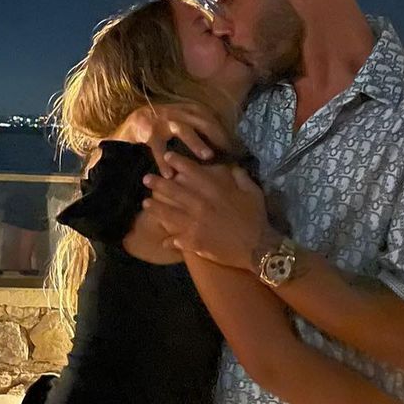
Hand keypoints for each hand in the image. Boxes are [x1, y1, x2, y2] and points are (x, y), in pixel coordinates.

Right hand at [113, 103, 229, 176]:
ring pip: (183, 129)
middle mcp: (177, 112)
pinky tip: (169, 174)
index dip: (223, 133)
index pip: (211, 119)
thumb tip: (223, 147)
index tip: (234, 149)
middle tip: (227, 153)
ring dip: (196, 142)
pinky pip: (158, 147)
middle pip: (203, 121)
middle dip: (216, 136)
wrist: (127, 128)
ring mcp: (161, 120)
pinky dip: (163, 160)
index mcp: (187, 110)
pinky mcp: (147, 131)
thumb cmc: (159, 130)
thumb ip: (197, 130)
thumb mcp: (180, 125)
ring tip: (208, 156)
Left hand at [143, 155, 274, 268]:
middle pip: (174, 191)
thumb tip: (232, 166)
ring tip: (145, 203)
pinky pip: (176, 239)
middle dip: (158, 183)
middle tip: (146, 179)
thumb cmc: (256, 217)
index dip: (177, 163)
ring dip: (156, 208)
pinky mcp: (194, 241)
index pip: (191, 172)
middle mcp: (201, 204)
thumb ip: (240, 177)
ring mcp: (195, 223)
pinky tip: (162, 238)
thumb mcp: (252, 191)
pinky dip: (169, 239)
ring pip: (169, 213)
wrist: (258, 246)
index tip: (166, 157)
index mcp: (214, 190)